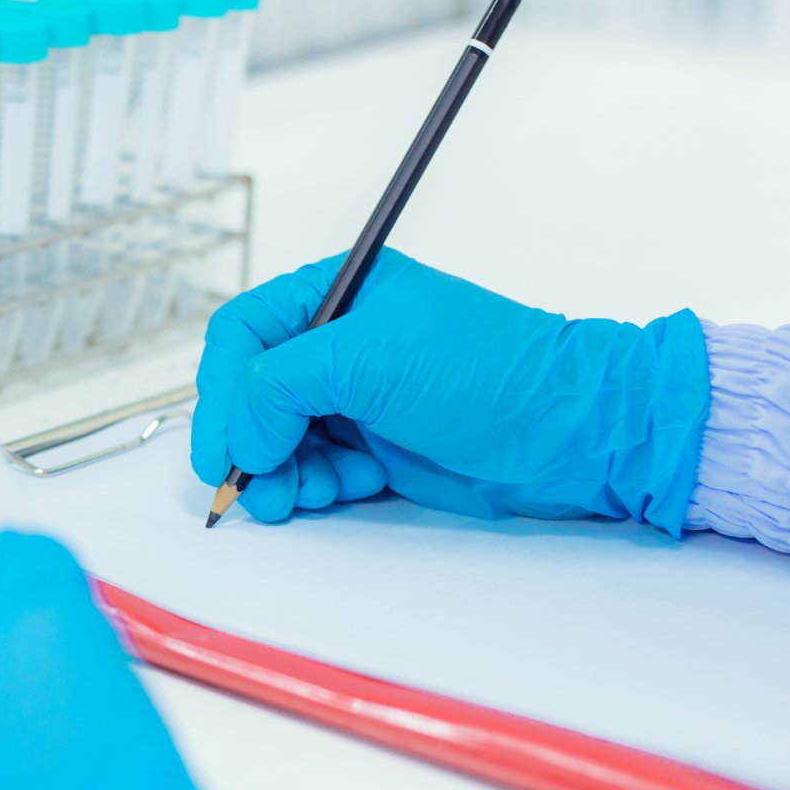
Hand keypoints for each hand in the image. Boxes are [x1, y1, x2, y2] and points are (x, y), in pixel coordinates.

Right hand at [191, 249, 710, 529]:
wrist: (568, 430)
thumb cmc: (486, 370)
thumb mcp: (367, 358)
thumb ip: (280, 386)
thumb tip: (239, 437)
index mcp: (334, 294)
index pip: (241, 335)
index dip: (221, 392)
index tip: (220, 448)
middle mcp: (339, 343)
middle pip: (252, 395)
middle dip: (247, 443)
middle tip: (248, 487)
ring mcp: (358, 398)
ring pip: (279, 440)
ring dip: (278, 473)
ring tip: (298, 496)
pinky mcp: (378, 446)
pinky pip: (315, 469)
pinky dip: (315, 486)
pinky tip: (347, 487)